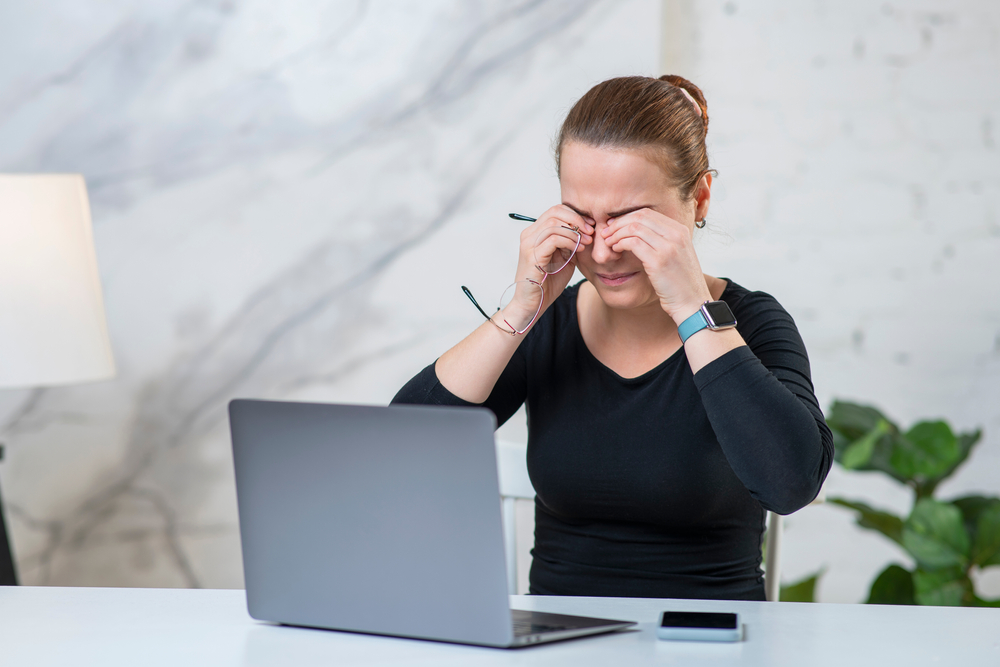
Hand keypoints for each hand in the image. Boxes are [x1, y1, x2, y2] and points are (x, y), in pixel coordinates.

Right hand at [501, 205, 593, 329]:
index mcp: (535, 232)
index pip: (556, 210)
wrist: (533, 304)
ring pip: (555, 223)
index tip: (590, 226)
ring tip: (586, 242)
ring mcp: (529, 244)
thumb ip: (571, 243)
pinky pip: (553, 238)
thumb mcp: (565, 258)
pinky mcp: (532, 255)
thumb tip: (585, 230)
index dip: (576, 215)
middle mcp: (529, 234)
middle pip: (555, 211)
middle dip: (577, 220)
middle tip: (591, 232)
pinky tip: (578, 250)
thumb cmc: (548, 283)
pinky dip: (570, 241)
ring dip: (575, 232)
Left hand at [601, 208, 711, 321]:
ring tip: (608, 242)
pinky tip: (615, 250)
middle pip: (640, 216)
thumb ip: (662, 240)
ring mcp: (668, 247)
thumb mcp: (676, 254)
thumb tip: (637, 232)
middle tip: (606, 232)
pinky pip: (633, 243)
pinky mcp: (659, 261)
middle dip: (618, 223)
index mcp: (680, 230)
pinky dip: (620, 243)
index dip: (627, 217)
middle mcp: (676, 235)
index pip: (648, 213)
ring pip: (634, 228)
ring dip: (616, 233)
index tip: (614, 225)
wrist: (692, 303)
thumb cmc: (680, 282)